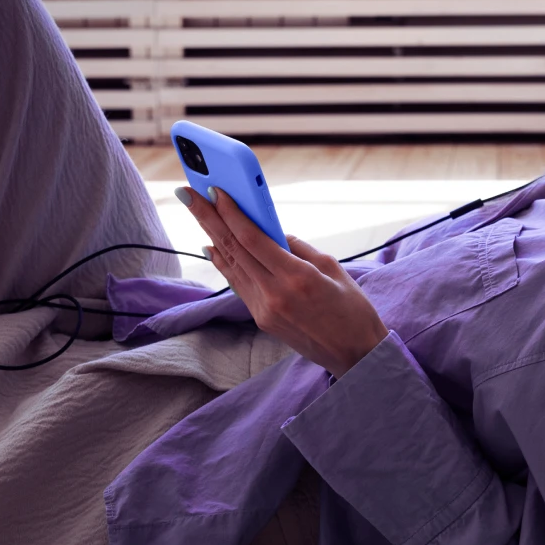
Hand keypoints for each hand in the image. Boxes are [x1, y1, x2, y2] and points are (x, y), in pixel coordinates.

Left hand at [177, 185, 389, 378]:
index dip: (231, 212)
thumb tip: (274, 233)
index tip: (215, 190)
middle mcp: (275, 294)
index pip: (253, 238)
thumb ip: (300, 248)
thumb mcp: (333, 269)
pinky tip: (212, 246)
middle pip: (234, 249)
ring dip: (212, 236)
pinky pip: (238, 284)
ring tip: (198, 213)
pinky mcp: (262, 320)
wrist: (355, 355)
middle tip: (188, 194)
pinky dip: (224, 263)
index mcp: (297, 277)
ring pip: (232, 266)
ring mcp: (265, 309)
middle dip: (209, 218)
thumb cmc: (353, 309)